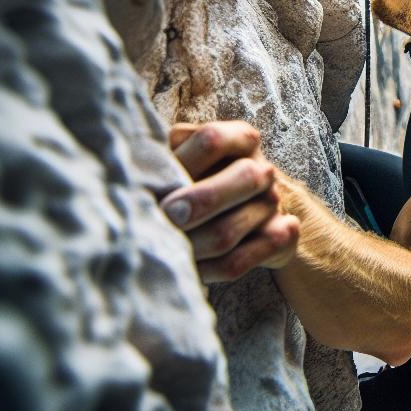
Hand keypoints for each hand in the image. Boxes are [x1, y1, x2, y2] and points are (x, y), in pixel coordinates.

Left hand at [160, 121, 300, 282]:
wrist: (238, 210)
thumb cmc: (194, 177)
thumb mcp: (180, 153)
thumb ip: (162, 153)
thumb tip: (132, 167)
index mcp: (239, 140)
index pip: (213, 140)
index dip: (182, 161)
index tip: (154, 181)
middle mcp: (262, 170)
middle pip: (244, 177)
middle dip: (200, 202)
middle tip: (165, 217)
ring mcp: (272, 205)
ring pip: (231, 229)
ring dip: (191, 244)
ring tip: (163, 247)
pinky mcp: (278, 238)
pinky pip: (240, 261)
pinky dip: (206, 270)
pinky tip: (185, 268)